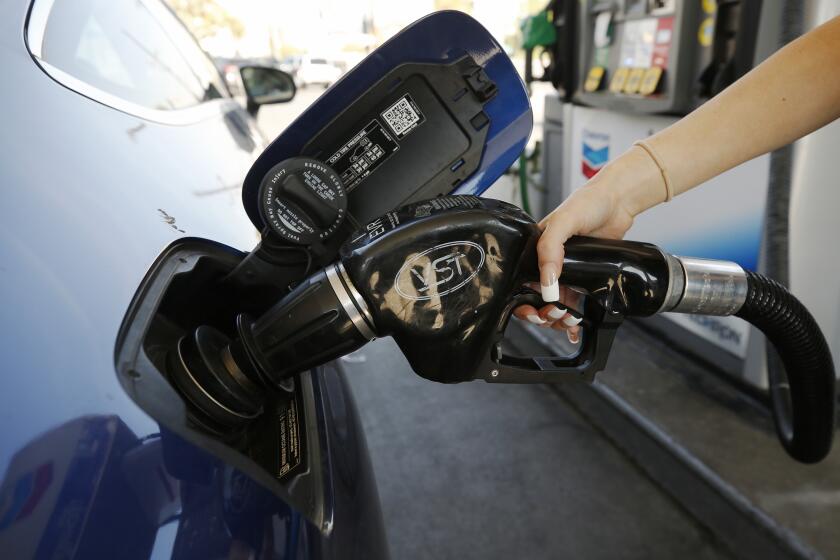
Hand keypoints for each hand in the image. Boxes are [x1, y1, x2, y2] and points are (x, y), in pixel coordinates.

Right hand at [514, 146, 663, 339]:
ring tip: (571, 320)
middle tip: (556, 315)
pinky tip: (576, 330)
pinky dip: (575, 320)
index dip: (525, 303)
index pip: (522, 285)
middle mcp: (548, 264)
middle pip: (538, 301)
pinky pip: (576, 304)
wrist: (618, 202)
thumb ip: (549, 248)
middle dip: (544, 315)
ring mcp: (568, 273)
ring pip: (556, 307)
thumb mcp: (563, 221)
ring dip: (560, 320)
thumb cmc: (588, 203)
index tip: (535, 311)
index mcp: (535, 252)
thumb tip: (546, 281)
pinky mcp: (586, 279)